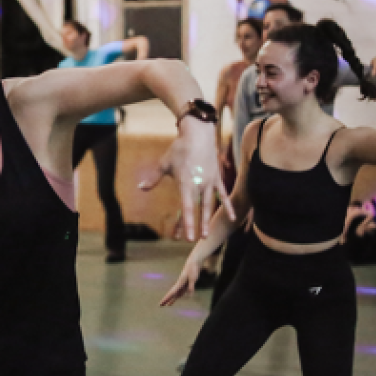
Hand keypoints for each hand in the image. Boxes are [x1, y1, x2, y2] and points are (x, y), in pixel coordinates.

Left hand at [139, 119, 234, 239]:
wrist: (198, 134)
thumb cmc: (179, 149)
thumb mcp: (164, 164)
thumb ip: (154, 178)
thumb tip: (141, 188)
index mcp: (186, 183)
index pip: (186, 207)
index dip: (187, 223)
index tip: (187, 237)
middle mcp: (199, 184)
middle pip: (198, 209)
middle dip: (196, 225)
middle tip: (195, 240)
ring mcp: (210, 182)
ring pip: (210, 204)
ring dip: (207, 219)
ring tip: (206, 234)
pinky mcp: (217, 177)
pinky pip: (223, 195)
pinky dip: (228, 206)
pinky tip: (233, 218)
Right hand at [160, 258, 201, 305]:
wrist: (192, 264)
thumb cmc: (192, 270)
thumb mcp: (193, 278)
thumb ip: (191, 285)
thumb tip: (190, 293)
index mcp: (179, 283)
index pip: (172, 293)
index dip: (167, 298)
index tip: (161, 302)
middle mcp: (179, 285)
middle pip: (171, 294)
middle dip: (166, 299)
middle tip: (160, 305)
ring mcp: (181, 285)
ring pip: (175, 294)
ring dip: (171, 299)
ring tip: (167, 305)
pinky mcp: (185, 285)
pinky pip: (180, 293)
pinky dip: (177, 297)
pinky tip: (176, 300)